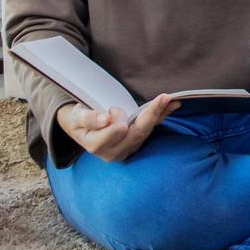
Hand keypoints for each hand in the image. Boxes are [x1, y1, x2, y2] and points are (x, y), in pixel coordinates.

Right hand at [55, 94, 180, 162]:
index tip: (111, 110)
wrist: (81, 130)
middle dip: (151, 114)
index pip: (117, 131)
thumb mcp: (76, 117)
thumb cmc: (78, 121)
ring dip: (159, 114)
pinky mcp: (135, 143)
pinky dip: (161, 117)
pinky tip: (173, 106)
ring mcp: (126, 149)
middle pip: (137, 133)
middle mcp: (114, 152)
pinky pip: (149, 129)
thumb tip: (106, 120)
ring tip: (171, 99)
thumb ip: (89, 119)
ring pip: (146, 132)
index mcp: (97, 146)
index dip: (117, 118)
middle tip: (164, 97)